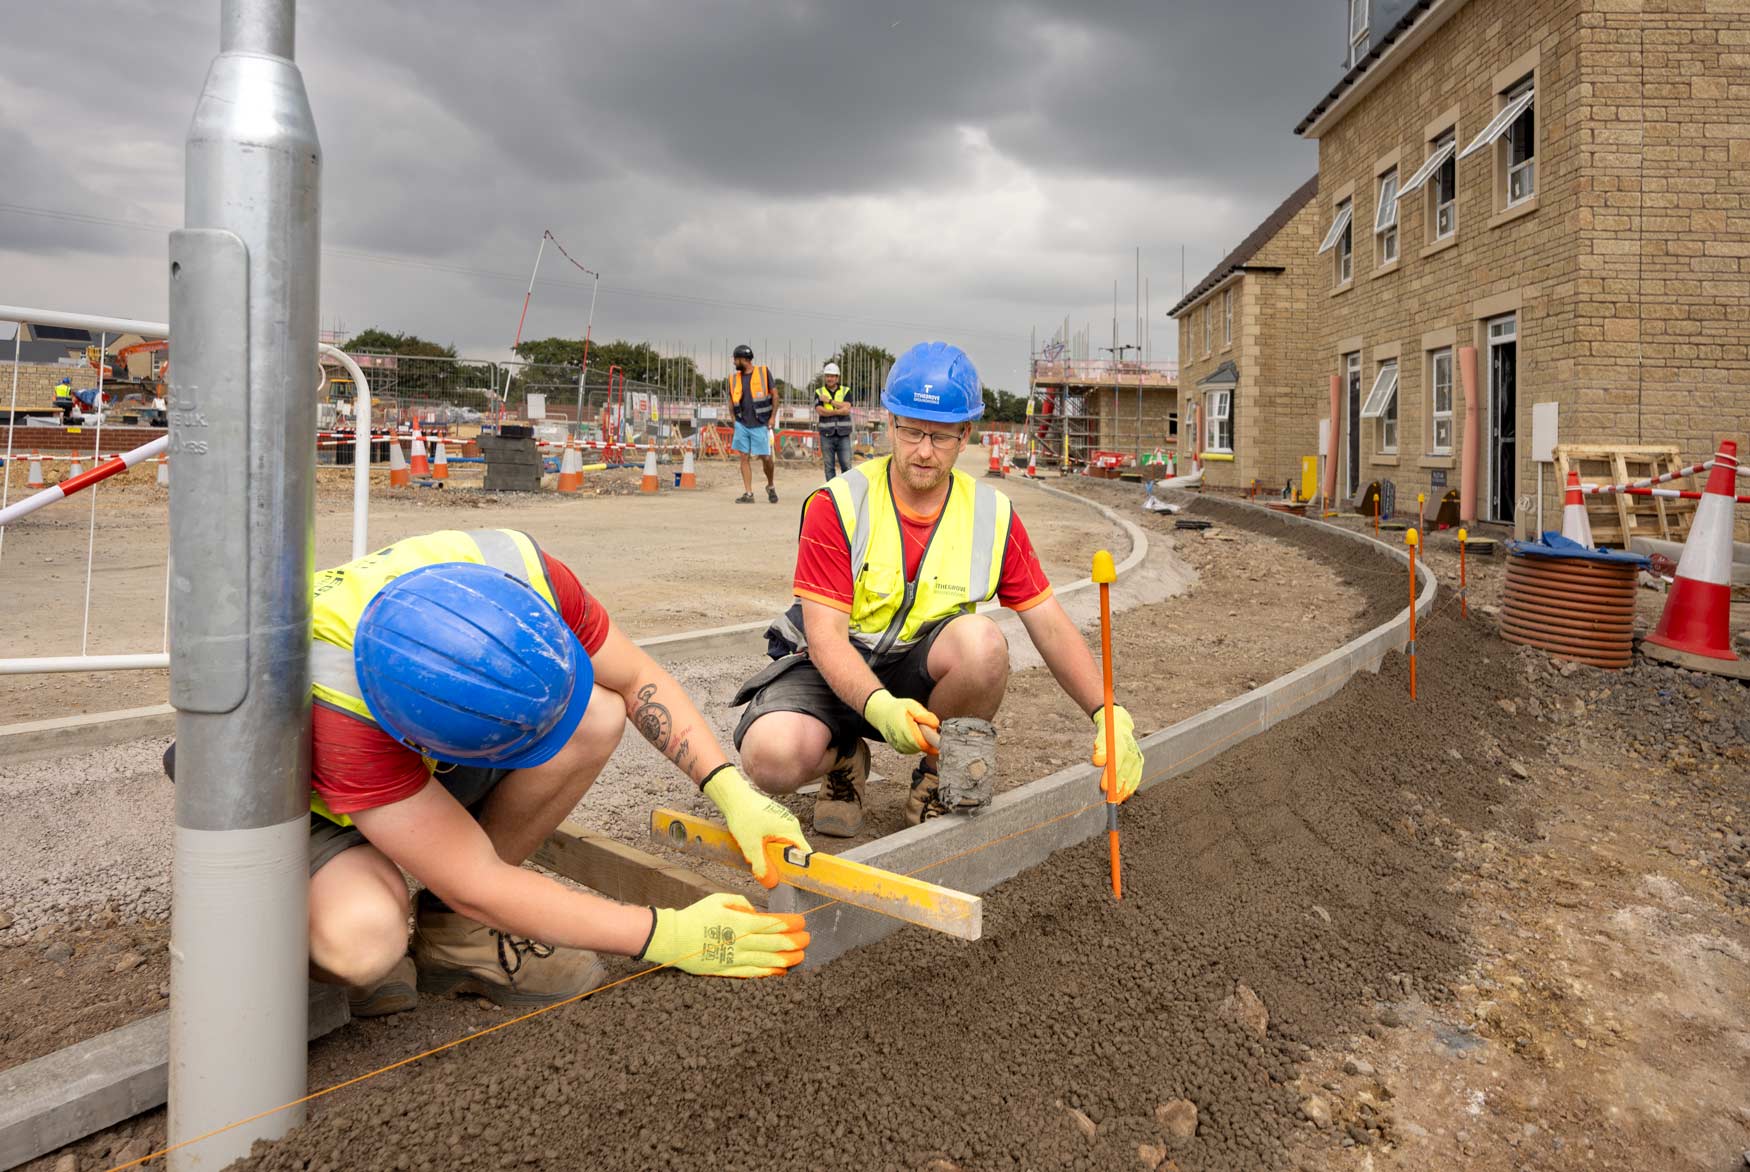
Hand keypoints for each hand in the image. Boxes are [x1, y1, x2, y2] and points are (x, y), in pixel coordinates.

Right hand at [639, 893, 808, 977]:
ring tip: (800, 956)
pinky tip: (780, 971)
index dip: (789, 923)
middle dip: (794, 941)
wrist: (672, 938)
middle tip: (807, 939)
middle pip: (773, 943)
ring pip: (766, 960)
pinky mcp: (726, 970)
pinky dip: (768, 973)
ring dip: (786, 959)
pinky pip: (751, 973)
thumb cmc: (696, 915)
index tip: (801, 922)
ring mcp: (733, 958)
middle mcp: (738, 941)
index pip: (771, 923)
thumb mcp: (719, 899)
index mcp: (738, 921)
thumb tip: (755, 912)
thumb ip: (741, 903)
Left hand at [703, 767, 809, 888]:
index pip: (804, 853)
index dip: (800, 867)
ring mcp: (784, 820)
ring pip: (784, 844)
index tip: (792, 878)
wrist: (734, 797)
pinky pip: (778, 837)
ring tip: (760, 854)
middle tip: (770, 869)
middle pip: (794, 850)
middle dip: (782, 862)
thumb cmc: (743, 816)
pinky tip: (757, 845)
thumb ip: (761, 865)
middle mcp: (791, 824)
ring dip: (774, 853)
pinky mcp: (775, 819)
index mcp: (790, 829)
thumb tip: (770, 882)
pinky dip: (770, 844)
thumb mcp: (751, 846)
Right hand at [862, 689, 939, 755]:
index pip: (922, 742)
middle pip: (922, 747)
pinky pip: (914, 750)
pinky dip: (918, 744)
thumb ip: (924, 715)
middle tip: (926, 726)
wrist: (881, 714)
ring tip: (918, 729)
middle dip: (928, 739)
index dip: (933, 742)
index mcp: (904, 729)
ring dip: (923, 741)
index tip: (940, 738)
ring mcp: (899, 747)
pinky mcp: (900, 750)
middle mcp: (900, 741)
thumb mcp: (911, 705)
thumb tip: (935, 725)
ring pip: (919, 749)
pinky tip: (914, 734)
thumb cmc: (897, 708)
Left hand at [1091, 704, 1142, 802]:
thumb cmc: (1107, 734)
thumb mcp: (1101, 739)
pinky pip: (1136, 777)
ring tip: (1117, 802)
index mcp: (1121, 746)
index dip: (1110, 778)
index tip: (1104, 788)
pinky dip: (1131, 788)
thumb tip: (1097, 761)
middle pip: (1124, 774)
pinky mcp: (1140, 762)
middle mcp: (1131, 752)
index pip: (1115, 765)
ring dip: (1124, 791)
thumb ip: (1099, 750)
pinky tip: (1126, 796)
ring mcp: (1137, 757)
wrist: (1119, 724)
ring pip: (1131, 778)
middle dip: (1117, 789)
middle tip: (1110, 801)